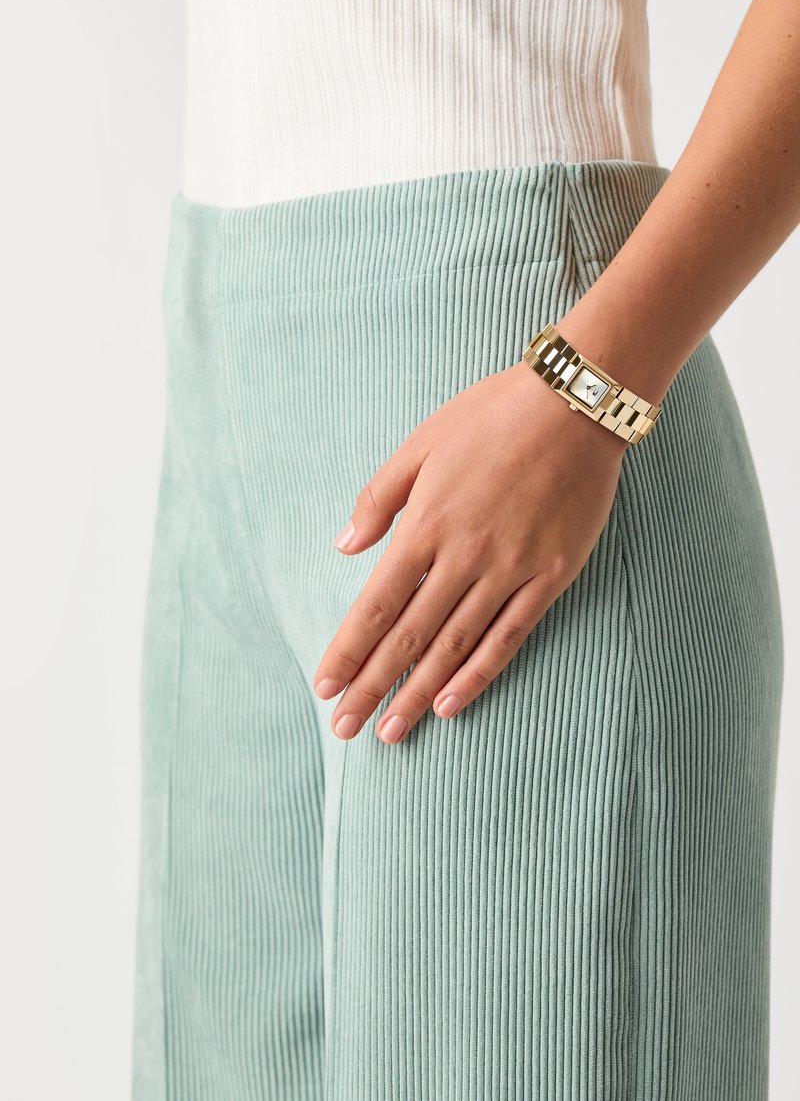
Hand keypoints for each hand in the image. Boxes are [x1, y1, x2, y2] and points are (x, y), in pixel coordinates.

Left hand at [313, 359, 629, 743]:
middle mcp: (462, 557)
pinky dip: (477, 674)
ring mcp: (509, 570)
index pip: (375, 605)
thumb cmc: (492, 416)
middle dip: (372, 686)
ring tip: (391, 731)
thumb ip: (379, 499)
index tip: (325, 686)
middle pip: (408, 636)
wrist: (575, 405)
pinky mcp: (549, 576)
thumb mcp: (421, 444)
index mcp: (425, 525)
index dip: (348, 651)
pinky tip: (452, 704)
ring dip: (418, 693)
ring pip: (454, 646)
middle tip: (344, 727)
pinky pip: (508, 637)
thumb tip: (344, 547)